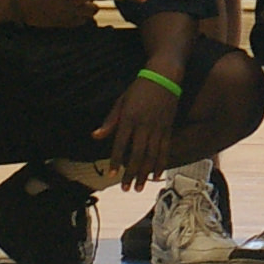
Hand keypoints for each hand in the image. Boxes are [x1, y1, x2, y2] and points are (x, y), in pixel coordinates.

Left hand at [94, 68, 181, 188]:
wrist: (164, 75)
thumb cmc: (140, 87)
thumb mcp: (121, 101)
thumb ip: (110, 121)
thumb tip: (95, 136)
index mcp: (129, 117)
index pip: (121, 144)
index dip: (116, 160)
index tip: (112, 174)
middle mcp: (144, 124)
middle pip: (137, 154)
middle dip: (131, 173)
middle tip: (126, 188)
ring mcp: (158, 126)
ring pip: (152, 155)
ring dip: (145, 173)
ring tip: (139, 187)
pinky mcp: (168, 127)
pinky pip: (165, 148)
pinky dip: (161, 163)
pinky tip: (157, 175)